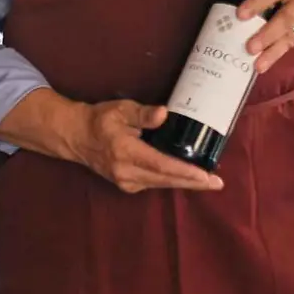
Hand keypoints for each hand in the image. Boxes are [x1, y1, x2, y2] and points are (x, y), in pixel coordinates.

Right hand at [72, 99, 223, 194]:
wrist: (76, 136)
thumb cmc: (99, 120)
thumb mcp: (120, 109)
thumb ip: (142, 114)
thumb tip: (164, 114)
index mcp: (125, 152)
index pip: (162, 165)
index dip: (186, 172)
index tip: (207, 176)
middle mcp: (126, 172)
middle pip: (166, 180)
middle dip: (193, 182)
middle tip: (217, 182)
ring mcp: (125, 181)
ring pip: (161, 184)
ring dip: (184, 182)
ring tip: (206, 180)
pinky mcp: (126, 185)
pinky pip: (153, 183)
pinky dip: (170, 180)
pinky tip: (184, 177)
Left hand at [218, 0, 293, 72]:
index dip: (259, 2)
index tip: (240, 14)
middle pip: (287, 18)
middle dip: (268, 34)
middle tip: (250, 47)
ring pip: (292, 35)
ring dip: (274, 51)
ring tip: (257, 65)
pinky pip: (292, 43)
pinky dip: (277, 55)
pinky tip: (263, 65)